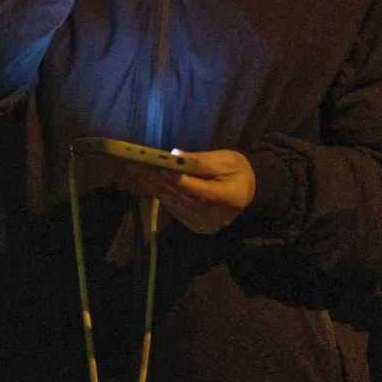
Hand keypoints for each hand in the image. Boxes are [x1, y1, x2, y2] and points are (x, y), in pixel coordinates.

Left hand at [110, 149, 256, 234]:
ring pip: (173, 203)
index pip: (196, 190)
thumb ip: (200, 161)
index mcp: (226, 198)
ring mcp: (203, 223)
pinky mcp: (194, 225)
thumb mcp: (225, 160)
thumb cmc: (238, 171)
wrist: (248, 192)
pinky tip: (146, 182)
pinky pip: (174, 208)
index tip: (156, 166)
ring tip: (134, 171)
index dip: (175, 179)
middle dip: (155, 179)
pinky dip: (160, 194)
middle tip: (134, 165)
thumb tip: (174, 156)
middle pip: (180, 197)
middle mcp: (213, 216)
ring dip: (152, 186)